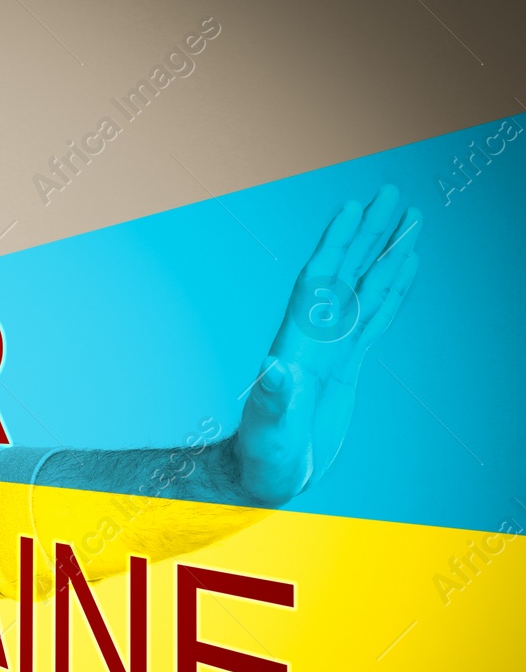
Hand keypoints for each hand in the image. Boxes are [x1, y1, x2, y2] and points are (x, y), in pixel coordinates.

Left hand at [230, 184, 420, 505]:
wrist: (262, 479)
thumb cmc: (260, 458)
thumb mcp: (268, 431)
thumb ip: (273, 400)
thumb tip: (276, 369)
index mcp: (299, 346)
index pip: (320, 283)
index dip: (336, 246)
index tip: (354, 208)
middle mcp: (315, 340)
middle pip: (347, 274)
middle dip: (369, 234)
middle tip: (394, 192)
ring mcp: (332, 352)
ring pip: (365, 292)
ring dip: (386, 255)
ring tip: (412, 220)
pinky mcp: (345, 369)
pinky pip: (373, 320)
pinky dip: (391, 293)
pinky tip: (405, 269)